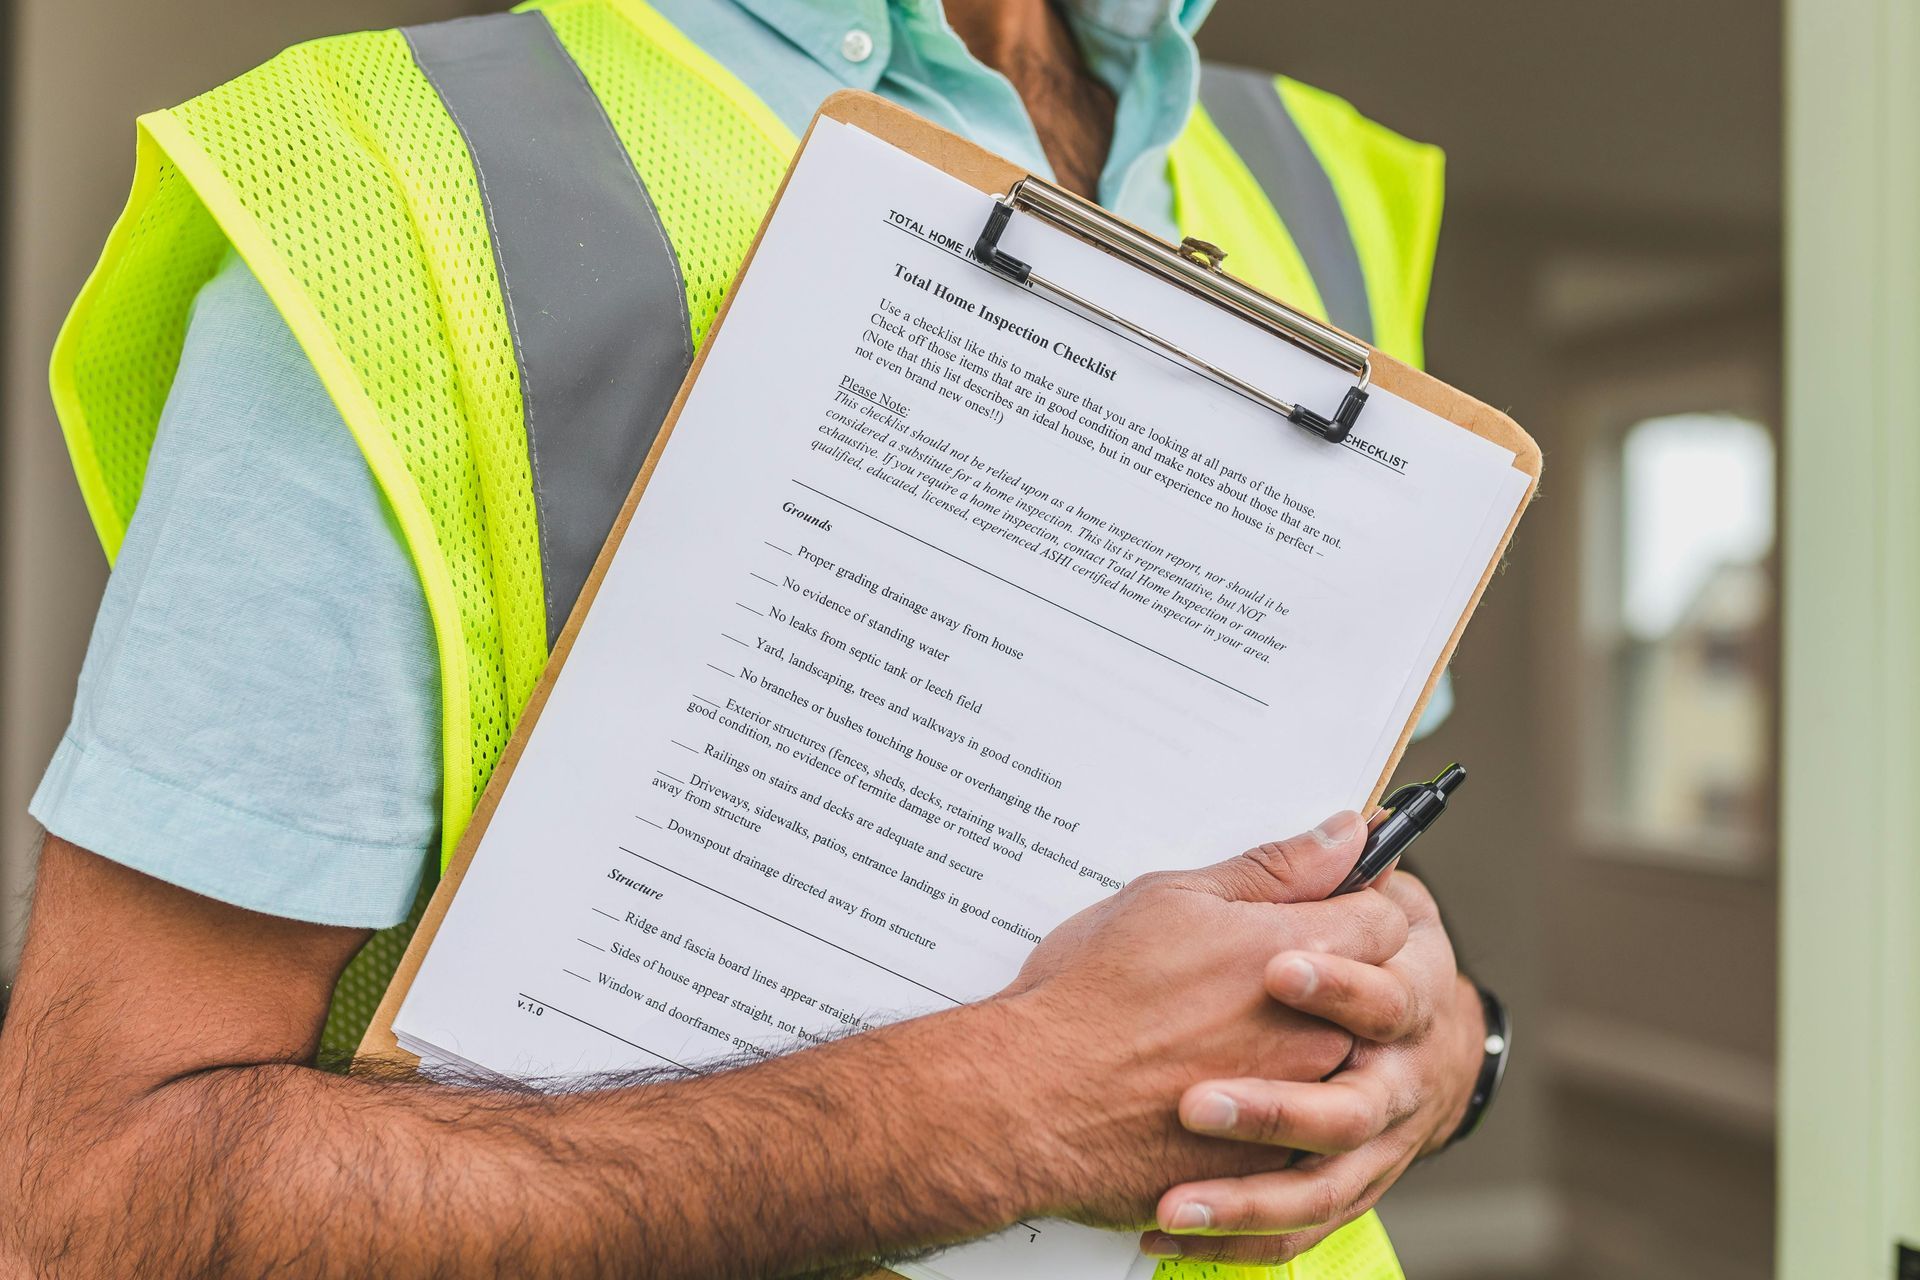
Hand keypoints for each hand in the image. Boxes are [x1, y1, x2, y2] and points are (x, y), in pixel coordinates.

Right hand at [988, 812, 1410, 1228]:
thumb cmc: (1089, 994)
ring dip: (1299, 1047)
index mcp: (1299, 953)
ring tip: (1222, 1037)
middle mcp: (1315, 1031)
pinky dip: (1269, 1110)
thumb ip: (1274, 869)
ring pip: (1336, 1066)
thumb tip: (1347, 832)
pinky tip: (1213, 1091)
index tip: (1316, 907)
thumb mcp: (1171, 899)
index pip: (1386, 920)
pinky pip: (1299, 1134)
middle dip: (1330, 979)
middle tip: (1257, 975)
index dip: (1352, 907)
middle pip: (1371, 995)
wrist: (1031, 1102)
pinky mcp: (1268, 1165)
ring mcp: (1296, 1104)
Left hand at [1137, 871, 1485, 1265]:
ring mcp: (1375, 1146)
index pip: (1383, 993)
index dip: (1334, 982)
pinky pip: (1298, 1232)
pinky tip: (1167, 1232)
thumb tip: (1348, 821)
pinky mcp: (1345, 1188)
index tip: (1274, 971)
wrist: (1432, 1052)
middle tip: (1198, 1105)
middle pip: (1351, 1110)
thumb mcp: (1330, 909)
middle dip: (1275, 1109)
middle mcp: (1396, 1082)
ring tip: (1175, 1201)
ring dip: (1244, 1198)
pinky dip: (1237, 1240)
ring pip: (1320, 1190)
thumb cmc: (1370, 962)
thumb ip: (1316, 881)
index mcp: (1404, 997)